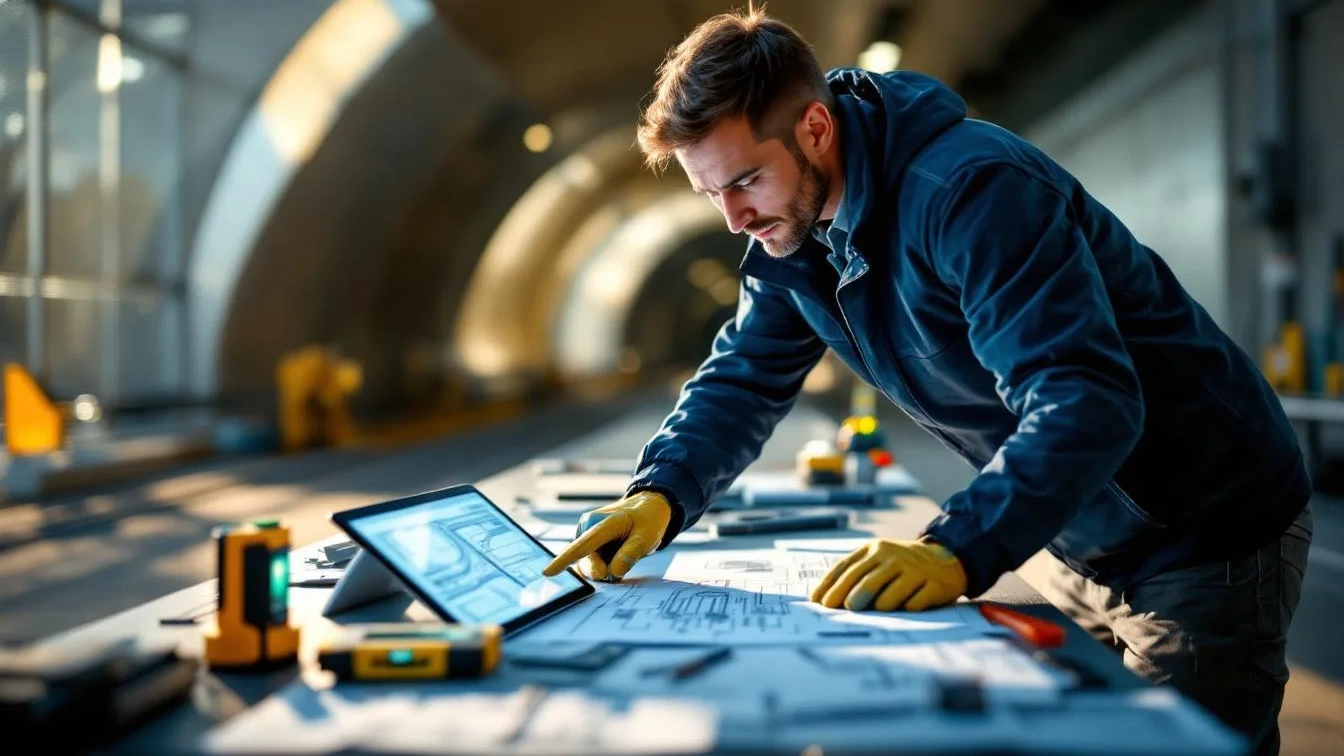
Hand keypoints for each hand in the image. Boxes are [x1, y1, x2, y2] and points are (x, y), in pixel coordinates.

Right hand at [542, 491, 671, 581]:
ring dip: (605, 567)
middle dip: (603, 571)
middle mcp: (587, 526)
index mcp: (602, 523)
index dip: (564, 560)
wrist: (646, 507)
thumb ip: (630, 554)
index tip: (548, 573)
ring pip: (589, 563)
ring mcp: (585, 534)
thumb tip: (612, 573)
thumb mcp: (647, 537)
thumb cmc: (647, 520)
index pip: (582, 546)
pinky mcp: (586, 541)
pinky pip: (592, 561)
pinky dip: (604, 564)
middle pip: (586, 561)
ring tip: (623, 555)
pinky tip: (616, 556)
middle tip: (623, 566)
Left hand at [810, 538, 966, 611]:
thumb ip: (854, 573)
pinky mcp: (933, 586)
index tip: (818, 602)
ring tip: (877, 609)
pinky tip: (907, 608)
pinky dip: (907, 609)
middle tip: (841, 611)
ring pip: (888, 596)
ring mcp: (914, 571)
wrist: (945, 559)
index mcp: (874, 549)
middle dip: (849, 597)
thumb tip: (825, 599)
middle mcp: (893, 557)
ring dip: (878, 607)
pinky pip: (914, 605)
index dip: (830, 585)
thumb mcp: (877, 559)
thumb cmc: (900, 565)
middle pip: (865, 581)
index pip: (847, 567)